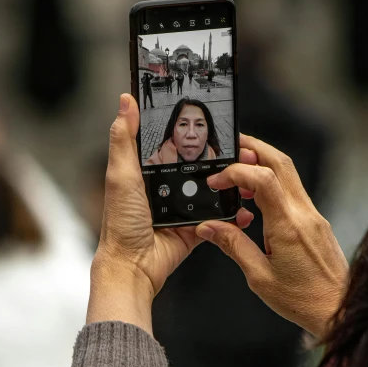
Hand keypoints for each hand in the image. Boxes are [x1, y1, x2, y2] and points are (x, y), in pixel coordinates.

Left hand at [94, 94, 252, 300]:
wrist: (134, 265)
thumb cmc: (121, 223)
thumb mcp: (120, 174)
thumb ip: (125, 138)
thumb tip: (126, 101)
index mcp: (147, 172)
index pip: (170, 144)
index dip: (188, 133)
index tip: (209, 120)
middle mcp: (165, 188)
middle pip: (196, 166)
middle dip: (218, 158)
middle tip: (239, 148)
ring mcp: (182, 208)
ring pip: (211, 190)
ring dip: (228, 184)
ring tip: (246, 173)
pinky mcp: (196, 227)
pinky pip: (217, 217)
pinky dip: (231, 213)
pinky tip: (242, 205)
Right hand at [195, 134, 348, 338]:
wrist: (339, 310)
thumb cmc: (304, 301)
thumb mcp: (259, 277)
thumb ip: (233, 246)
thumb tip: (208, 227)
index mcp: (288, 227)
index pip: (263, 178)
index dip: (236, 171)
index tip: (217, 181)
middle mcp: (304, 215)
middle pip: (280, 163)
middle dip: (253, 148)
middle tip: (229, 146)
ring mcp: (314, 216)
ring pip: (289, 174)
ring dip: (263, 164)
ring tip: (238, 174)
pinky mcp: (317, 223)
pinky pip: (293, 192)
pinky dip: (272, 184)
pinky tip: (256, 199)